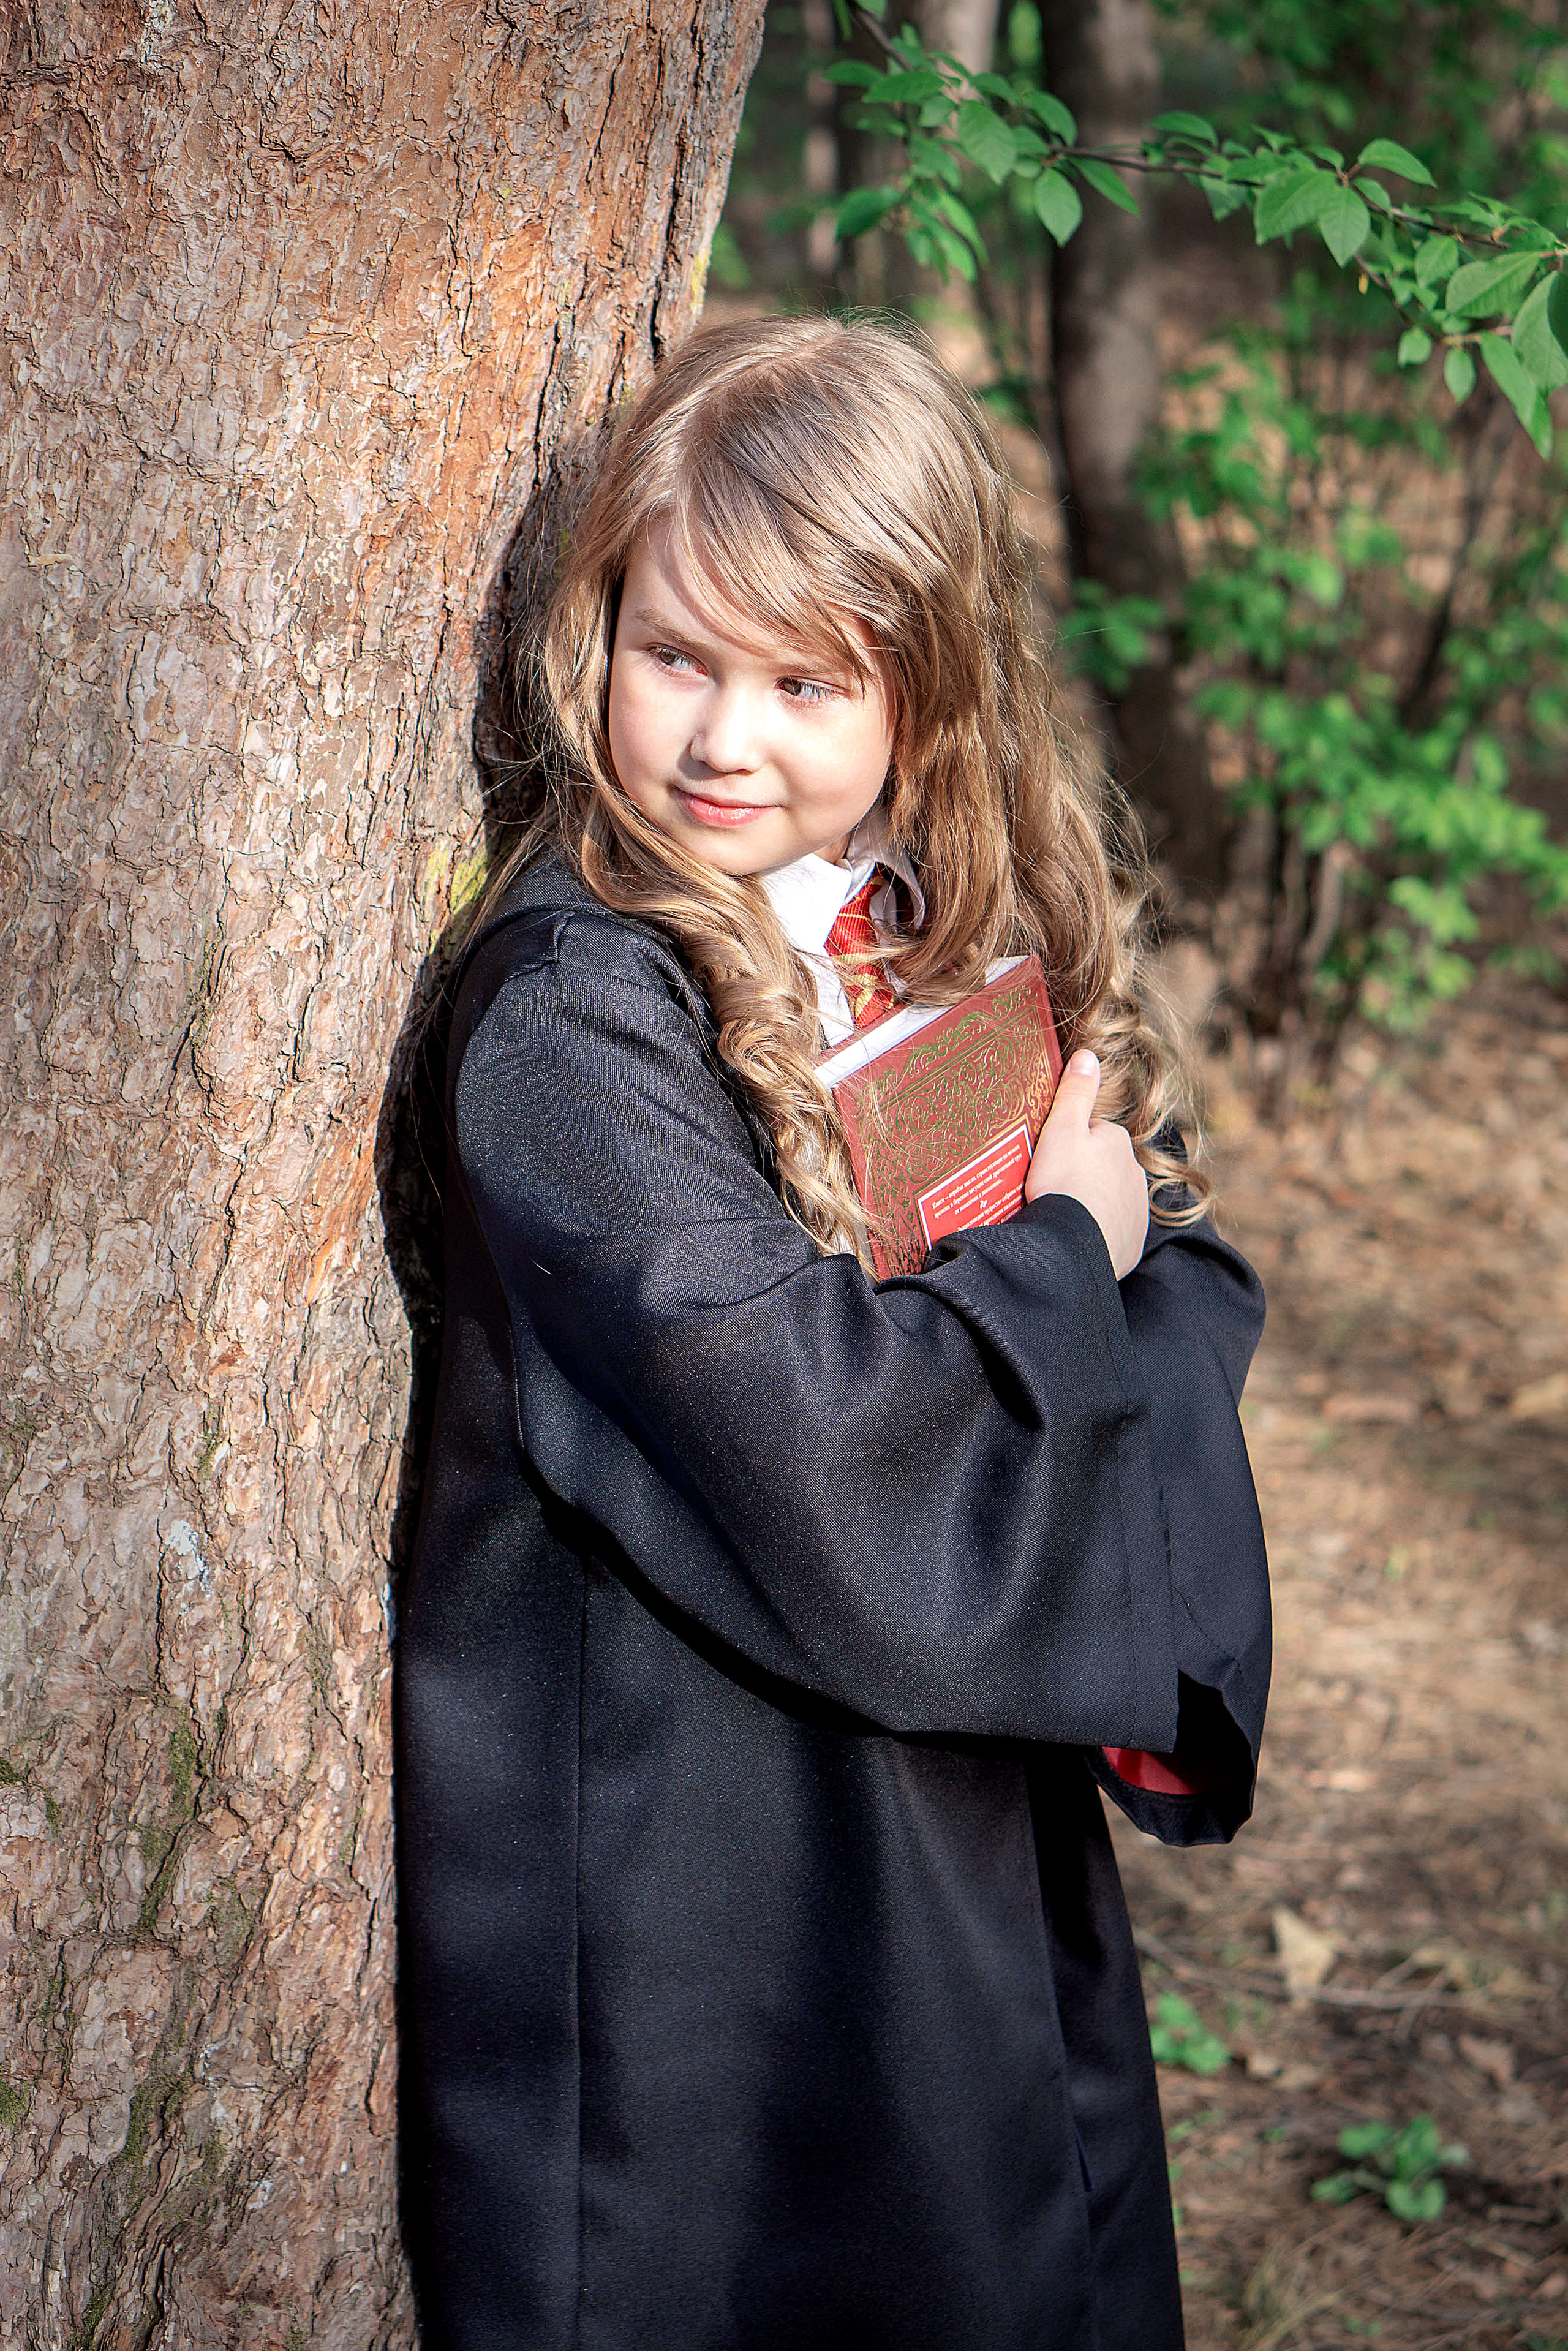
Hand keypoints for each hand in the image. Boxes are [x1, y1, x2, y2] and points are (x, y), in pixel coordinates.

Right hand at [1025, 1050, 1148, 1279]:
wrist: (1071, 1248)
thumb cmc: (1063, 1184)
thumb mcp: (1061, 1129)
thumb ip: (1076, 1091)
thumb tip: (1089, 1055)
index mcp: (1119, 1142)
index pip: (1092, 1133)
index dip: (1067, 1143)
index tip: (1048, 1159)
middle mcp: (1135, 1174)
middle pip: (1102, 1166)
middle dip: (1082, 1173)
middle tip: (1049, 1187)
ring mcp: (1136, 1211)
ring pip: (1109, 1198)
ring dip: (1091, 1202)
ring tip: (1061, 1214)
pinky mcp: (1131, 1243)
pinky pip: (1113, 1232)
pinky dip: (1097, 1232)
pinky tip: (1075, 1237)